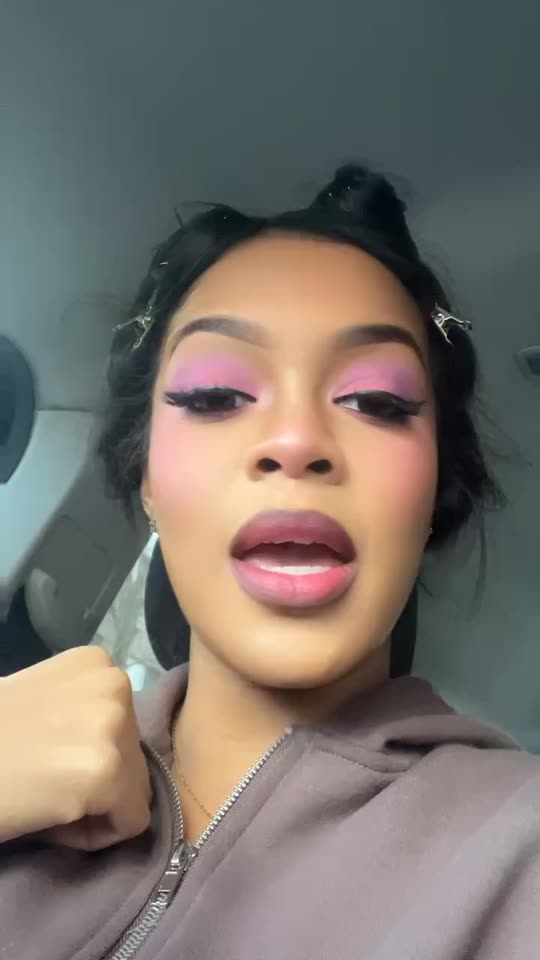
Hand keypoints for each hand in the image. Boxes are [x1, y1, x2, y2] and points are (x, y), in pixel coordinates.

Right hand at [0, 646, 151, 850]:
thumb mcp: (42, 701)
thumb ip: (81, 712)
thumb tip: (110, 747)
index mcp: (97, 663)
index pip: (125, 727)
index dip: (85, 755)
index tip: (43, 758)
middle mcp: (114, 684)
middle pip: (135, 758)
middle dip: (94, 783)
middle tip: (40, 783)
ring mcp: (113, 726)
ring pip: (135, 792)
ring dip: (94, 808)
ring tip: (43, 797)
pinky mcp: (107, 772)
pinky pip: (129, 823)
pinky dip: (94, 836)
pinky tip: (50, 817)